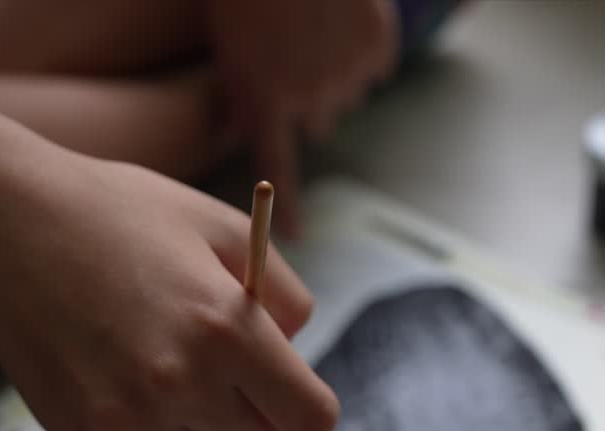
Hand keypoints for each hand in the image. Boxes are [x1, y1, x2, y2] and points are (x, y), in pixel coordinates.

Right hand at [0, 152, 339, 430]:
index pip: (310, 419)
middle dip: (256, 413)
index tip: (287, 385)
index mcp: (226, 332)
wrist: (4, 224)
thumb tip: (295, 350)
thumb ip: (283, 293)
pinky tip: (130, 384)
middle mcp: (179, 386)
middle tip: (225, 368)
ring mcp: (125, 418)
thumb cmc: (120, 215)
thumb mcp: (221, 227)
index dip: (306, 404)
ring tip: (172, 371)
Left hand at [205, 0, 398, 237]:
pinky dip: (360, 51)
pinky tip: (340, 21)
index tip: (298, 234)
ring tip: (312, 33)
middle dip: (307, 103)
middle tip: (294, 63)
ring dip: (332, 76)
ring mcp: (348, 73)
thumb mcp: (228, 45)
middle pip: (316, 123)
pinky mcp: (376, 46)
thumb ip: (242, 90)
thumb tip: (249, 126)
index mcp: (265, 100)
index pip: (277, 169)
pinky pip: (372, 65)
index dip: (289, 205)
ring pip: (345, 93)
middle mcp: (310, 98)